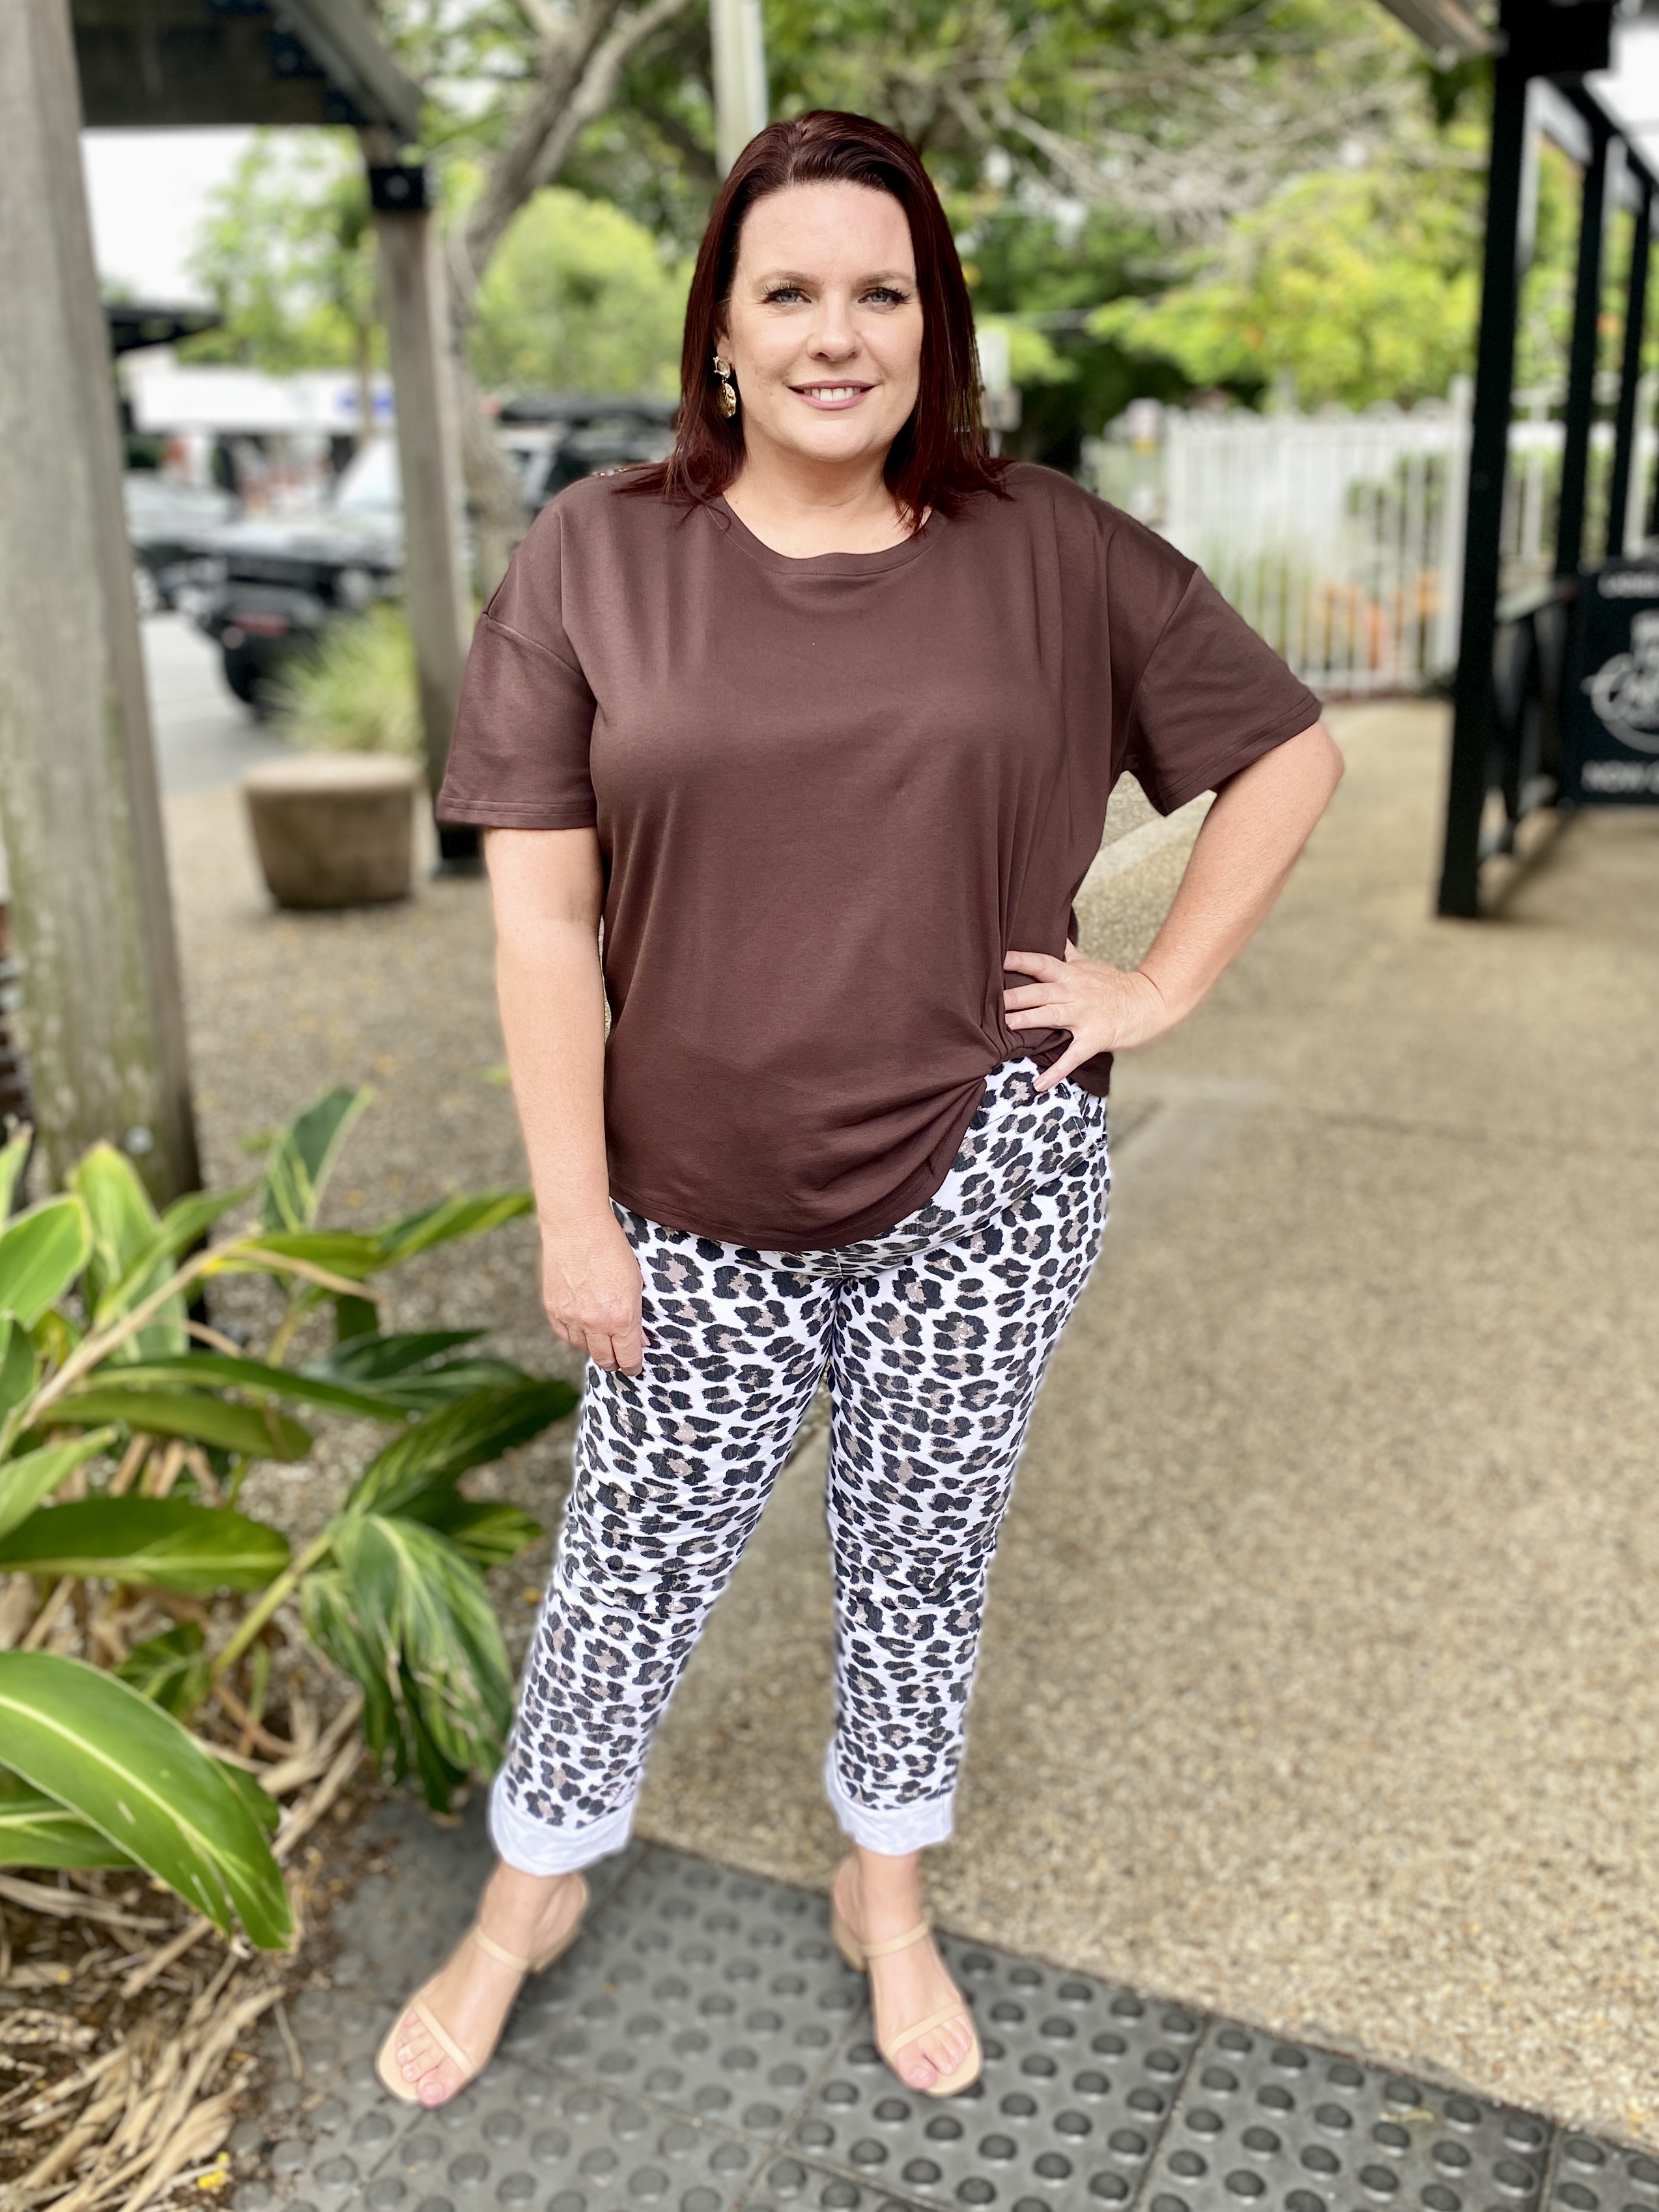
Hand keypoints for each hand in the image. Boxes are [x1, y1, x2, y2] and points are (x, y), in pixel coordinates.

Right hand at [539, 1214, 644, 1375]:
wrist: (577, 1228)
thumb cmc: (613, 1250)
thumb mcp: (636, 1283)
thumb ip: (636, 1315)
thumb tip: (639, 1340)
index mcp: (622, 1318)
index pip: (628, 1358)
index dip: (633, 1366)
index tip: (635, 1367)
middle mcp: (595, 1323)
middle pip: (605, 1359)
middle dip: (615, 1362)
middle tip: (619, 1359)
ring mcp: (571, 1317)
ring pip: (583, 1349)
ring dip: (594, 1348)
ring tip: (601, 1341)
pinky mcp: (553, 1308)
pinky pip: (564, 1335)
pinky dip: (574, 1336)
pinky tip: (582, 1330)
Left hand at [1003, 943, 1184, 1090]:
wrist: (1146, 1002)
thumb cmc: (1113, 984)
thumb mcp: (1089, 963)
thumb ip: (1067, 953)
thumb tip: (1053, 935)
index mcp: (1071, 974)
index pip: (1042, 963)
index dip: (1021, 960)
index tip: (1000, 958)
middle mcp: (1075, 993)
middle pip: (1042, 991)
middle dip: (1018, 994)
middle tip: (993, 998)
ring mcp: (1084, 1016)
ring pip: (1053, 1017)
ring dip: (1030, 1020)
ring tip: (1008, 1025)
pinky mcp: (1093, 1039)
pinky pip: (1073, 1056)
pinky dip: (1056, 1071)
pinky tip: (1040, 1084)